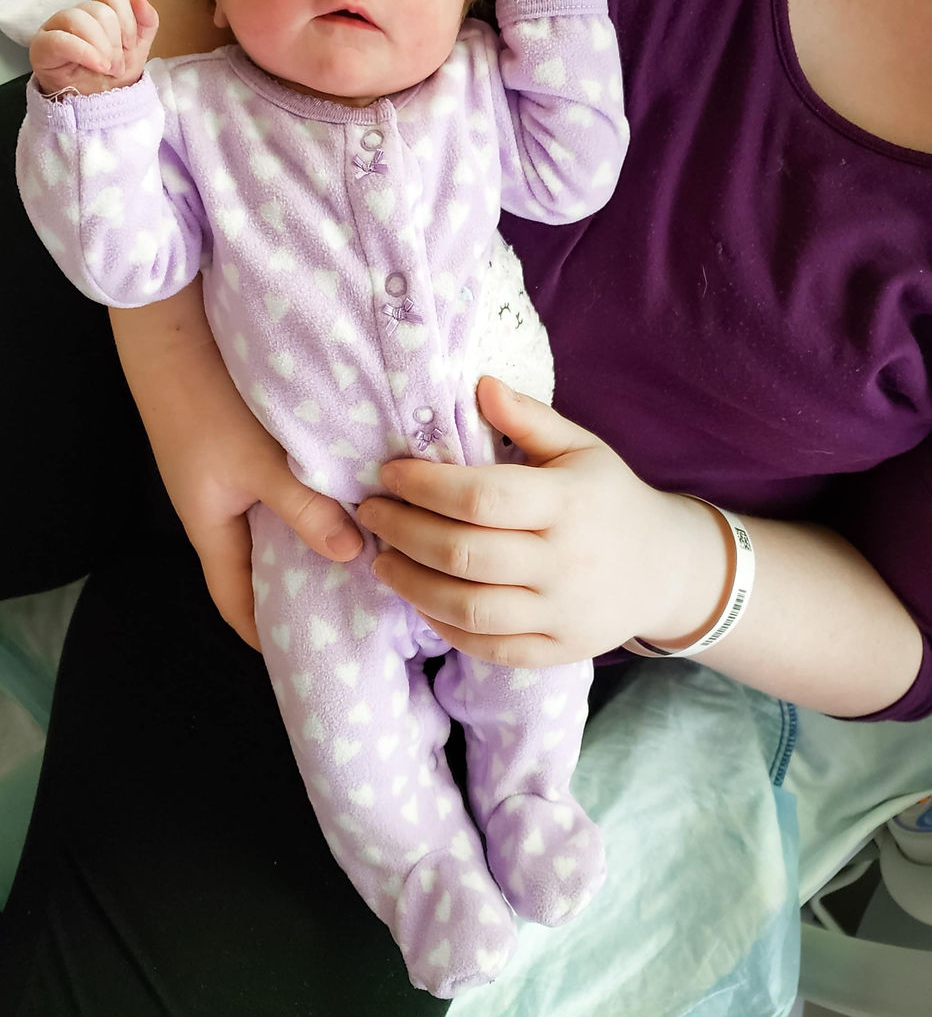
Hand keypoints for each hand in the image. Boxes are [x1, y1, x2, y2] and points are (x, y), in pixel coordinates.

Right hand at [29, 0, 158, 96]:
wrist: (96, 107)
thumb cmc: (111, 77)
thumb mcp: (138, 50)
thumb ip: (146, 23)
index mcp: (97, 12)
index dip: (127, 19)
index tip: (130, 45)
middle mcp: (75, 15)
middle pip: (98, 10)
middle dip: (115, 43)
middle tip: (117, 67)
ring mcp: (55, 28)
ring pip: (78, 18)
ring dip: (101, 48)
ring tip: (107, 70)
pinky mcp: (41, 46)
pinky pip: (61, 39)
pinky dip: (85, 52)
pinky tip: (99, 66)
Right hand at [109, 290, 362, 649]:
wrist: (170, 331)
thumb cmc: (207, 400)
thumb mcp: (261, 462)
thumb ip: (305, 509)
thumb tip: (353, 555)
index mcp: (209, 527)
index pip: (235, 602)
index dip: (264, 633)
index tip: (305, 655)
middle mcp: (214, 510)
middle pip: (255, 567)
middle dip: (295, 588)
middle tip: (349, 604)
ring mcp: (224, 478)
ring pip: (268, 526)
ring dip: (305, 537)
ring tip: (358, 551)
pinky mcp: (235, 447)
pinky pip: (273, 489)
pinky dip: (304, 498)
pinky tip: (341, 491)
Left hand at [355, 377, 719, 665]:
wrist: (664, 569)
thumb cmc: (608, 497)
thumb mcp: (581, 447)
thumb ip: (529, 417)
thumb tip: (478, 383)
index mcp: (568, 502)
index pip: (480, 497)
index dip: (424, 486)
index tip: (389, 473)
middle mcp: (565, 561)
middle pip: (463, 553)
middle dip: (403, 532)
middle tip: (370, 514)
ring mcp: (562, 612)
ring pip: (468, 607)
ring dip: (411, 584)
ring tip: (382, 560)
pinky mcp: (557, 651)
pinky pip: (489, 646)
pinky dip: (444, 626)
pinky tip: (419, 599)